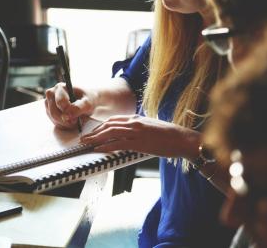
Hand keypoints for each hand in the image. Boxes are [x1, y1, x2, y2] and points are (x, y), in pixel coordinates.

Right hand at [44, 83, 95, 129]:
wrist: (86, 102)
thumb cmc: (87, 100)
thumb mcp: (88, 103)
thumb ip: (78, 108)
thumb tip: (68, 116)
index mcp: (60, 87)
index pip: (60, 102)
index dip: (68, 111)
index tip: (76, 118)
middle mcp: (52, 94)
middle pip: (54, 112)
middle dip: (65, 120)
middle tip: (75, 121)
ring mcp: (49, 103)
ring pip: (53, 118)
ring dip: (65, 123)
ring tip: (75, 120)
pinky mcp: (49, 112)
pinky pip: (54, 122)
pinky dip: (63, 125)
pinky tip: (70, 122)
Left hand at [80, 115, 199, 157]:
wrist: (182, 139)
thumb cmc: (169, 135)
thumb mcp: (151, 126)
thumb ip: (139, 128)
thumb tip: (130, 134)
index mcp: (137, 118)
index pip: (114, 120)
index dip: (101, 126)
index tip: (93, 132)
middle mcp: (134, 122)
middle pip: (109, 125)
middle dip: (94, 132)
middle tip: (84, 138)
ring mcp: (136, 132)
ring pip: (110, 133)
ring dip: (96, 138)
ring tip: (86, 143)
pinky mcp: (139, 142)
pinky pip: (118, 144)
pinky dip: (106, 146)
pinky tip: (98, 149)